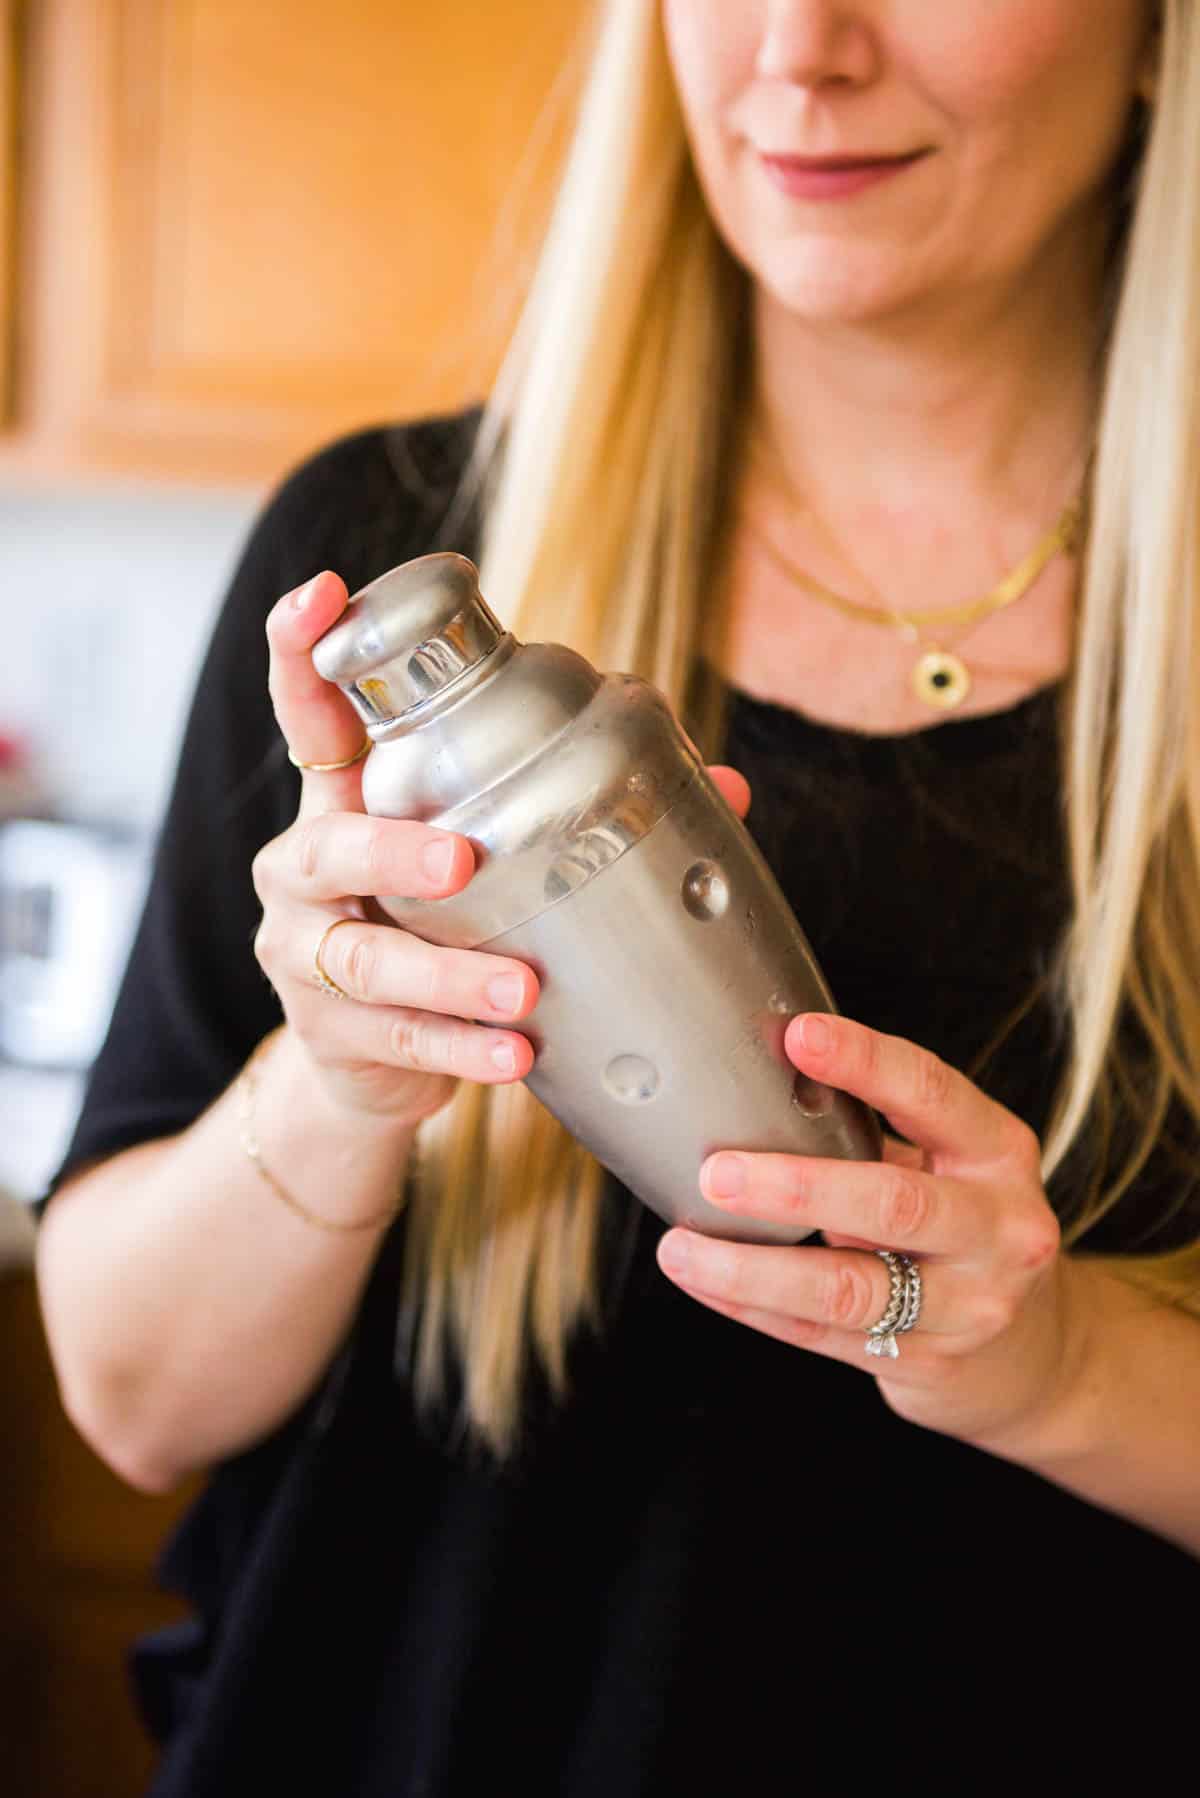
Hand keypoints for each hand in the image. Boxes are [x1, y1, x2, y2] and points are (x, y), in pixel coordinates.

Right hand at [254, 568, 752, 1127]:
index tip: (320, 592)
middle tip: (463, 859)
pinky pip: (398, 1042)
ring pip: (363, 960)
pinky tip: (515, 1057)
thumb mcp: (487, 861)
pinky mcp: (329, 1038)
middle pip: (326, 845)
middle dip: (392, 848)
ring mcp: (306, 959)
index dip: (302, 650)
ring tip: (521, 989)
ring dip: (446, 972)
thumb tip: (729, 785)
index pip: (310, 716)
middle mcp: (307, 873)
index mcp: (347, 805)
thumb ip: (584, 811)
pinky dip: (460, 1050)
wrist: (375, 1068)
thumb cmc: (443, 928)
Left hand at [656, 1010, 1077, 1448]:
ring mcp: (968, 1305)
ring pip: (849, 1288)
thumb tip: (756, 1085)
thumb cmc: (963, 1227)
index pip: (933, 1094)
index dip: (866, 1061)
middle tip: (718, 1172)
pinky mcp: (928, 1363)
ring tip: (681, 1247)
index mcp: (997, 1152)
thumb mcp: (949, 1164)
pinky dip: (754, 1307)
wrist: (1032, 1351)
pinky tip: (705, 1282)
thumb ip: (875, 1130)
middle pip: (894, 1204)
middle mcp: (998, 1228)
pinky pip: (823, 1334)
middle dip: (796, 1187)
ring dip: (753, 1268)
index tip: (798, 1036)